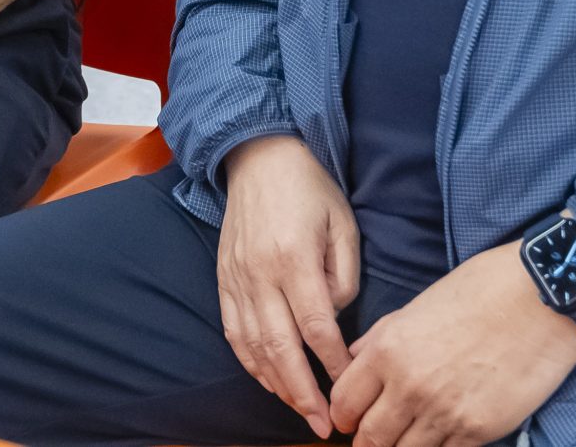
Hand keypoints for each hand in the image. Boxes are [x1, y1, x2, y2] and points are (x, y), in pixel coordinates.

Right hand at [217, 135, 360, 438]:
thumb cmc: (309, 188)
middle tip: (325, 424)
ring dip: (277, 385)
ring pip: (253, 346)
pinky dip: (250, 362)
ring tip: (301, 411)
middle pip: (281, 347)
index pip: (317, 327)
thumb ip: (344, 275)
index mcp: (294, 257)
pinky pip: (234, 331)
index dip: (334, 364)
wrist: (258, 156)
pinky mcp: (224, 278)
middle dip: (304, 393)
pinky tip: (269, 381)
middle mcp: (260, 272)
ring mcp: (237, 278)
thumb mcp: (343, 224)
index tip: (351, 386)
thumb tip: (336, 318)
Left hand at [328, 240, 575, 446]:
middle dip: (368, 442)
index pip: (345, 402)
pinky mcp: (478, 431)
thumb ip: (381, 338)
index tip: (350, 420)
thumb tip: (356, 360)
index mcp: (388, 351)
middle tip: (376, 439)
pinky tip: (443, 438)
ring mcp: (444, 413)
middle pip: (370, 438)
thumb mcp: (417, 306)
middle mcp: (409, 387)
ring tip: (409, 439)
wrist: (538, 298)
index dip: (344, 416)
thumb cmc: (480, 291)